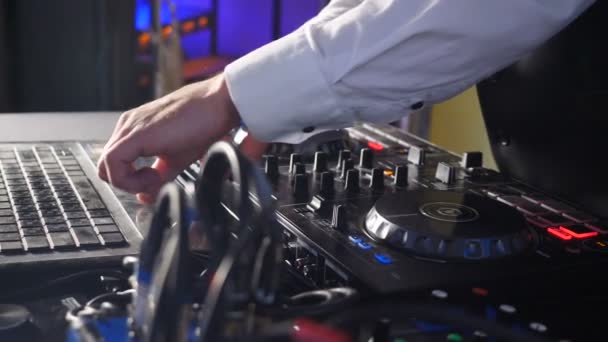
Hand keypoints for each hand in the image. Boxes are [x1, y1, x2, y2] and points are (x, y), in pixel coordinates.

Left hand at [97, 73, 267, 202]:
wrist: (218, 103)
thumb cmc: (203, 124)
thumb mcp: (177, 157)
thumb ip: (158, 177)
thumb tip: (145, 197)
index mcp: (135, 129)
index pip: (115, 164)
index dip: (130, 181)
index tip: (154, 182)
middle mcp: (127, 126)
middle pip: (106, 167)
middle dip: (127, 183)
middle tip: (154, 182)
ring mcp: (129, 127)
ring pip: (105, 166)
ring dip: (129, 182)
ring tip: (156, 178)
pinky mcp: (135, 133)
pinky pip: (112, 163)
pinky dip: (128, 179)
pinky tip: (153, 176)